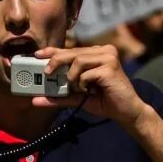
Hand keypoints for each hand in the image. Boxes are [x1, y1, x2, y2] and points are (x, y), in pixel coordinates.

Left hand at [31, 43, 148, 128]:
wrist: (126, 112)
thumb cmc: (104, 101)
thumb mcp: (77, 97)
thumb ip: (58, 96)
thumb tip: (36, 100)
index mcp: (96, 54)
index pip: (71, 49)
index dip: (53, 51)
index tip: (38, 54)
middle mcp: (103, 51)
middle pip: (72, 52)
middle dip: (56, 62)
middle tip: (46, 73)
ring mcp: (109, 57)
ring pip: (78, 60)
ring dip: (73, 77)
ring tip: (79, 88)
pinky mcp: (111, 67)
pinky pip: (86, 73)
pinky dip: (83, 83)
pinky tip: (92, 90)